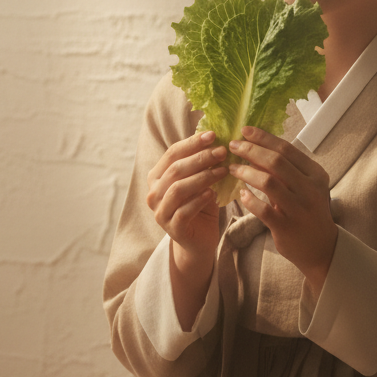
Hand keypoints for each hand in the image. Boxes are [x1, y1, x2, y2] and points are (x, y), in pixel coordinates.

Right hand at [146, 130, 225, 327]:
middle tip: (222, 152)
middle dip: (200, 158)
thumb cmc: (200, 205)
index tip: (214, 135)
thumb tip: (218, 134)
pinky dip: (199, 200)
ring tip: (223, 171)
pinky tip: (214, 193)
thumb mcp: (201, 180)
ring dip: (203, 177)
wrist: (200, 241)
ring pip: (178, 189)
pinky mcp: (171, 229)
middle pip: (176, 169)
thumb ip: (202, 161)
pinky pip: (184, 211)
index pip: (172, 153)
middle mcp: (153, 193)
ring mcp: (160, 212)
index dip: (192, 142)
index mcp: (157, 176)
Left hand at [228, 126, 336, 297]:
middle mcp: (310, 189)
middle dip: (251, 150)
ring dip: (246, 172)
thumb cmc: (308, 211)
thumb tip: (256, 147)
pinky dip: (249, 199)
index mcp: (315, 174)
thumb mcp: (305, 186)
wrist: (321, 247)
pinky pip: (263, 209)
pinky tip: (241, 193)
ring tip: (232, 168)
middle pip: (276, 162)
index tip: (245, 130)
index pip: (287, 149)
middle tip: (233, 146)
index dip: (264, 138)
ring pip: (268, 182)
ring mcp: (299, 208)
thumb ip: (285, 170)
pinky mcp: (286, 226)